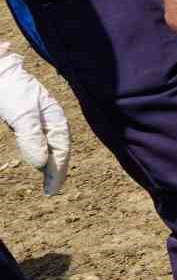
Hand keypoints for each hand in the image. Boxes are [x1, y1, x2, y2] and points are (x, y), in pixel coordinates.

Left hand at [0, 45, 69, 195]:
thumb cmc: (11, 89)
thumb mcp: (22, 115)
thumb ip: (32, 138)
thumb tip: (41, 164)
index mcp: (55, 117)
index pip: (61, 149)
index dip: (58, 170)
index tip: (51, 189)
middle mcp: (50, 119)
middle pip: (58, 148)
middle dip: (56, 169)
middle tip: (50, 190)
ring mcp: (39, 119)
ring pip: (50, 145)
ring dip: (50, 163)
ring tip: (47, 180)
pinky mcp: (27, 120)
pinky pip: (39, 141)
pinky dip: (41, 153)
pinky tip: (38, 160)